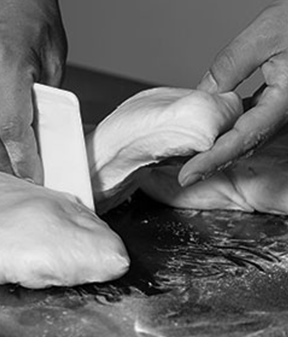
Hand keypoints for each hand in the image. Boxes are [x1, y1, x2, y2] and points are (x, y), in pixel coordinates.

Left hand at [180, 0, 287, 186]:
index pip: (245, 137)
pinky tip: (215, 127)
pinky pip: (257, 119)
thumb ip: (230, 67)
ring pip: (252, 133)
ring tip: (194, 155)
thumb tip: (202, 94)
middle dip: (215, 159)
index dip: (214, 159)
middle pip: (248, 142)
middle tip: (185, 172)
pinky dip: (234, 126)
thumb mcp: (262, 36)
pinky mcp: (285, 100)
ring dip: (223, 145)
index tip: (190, 173)